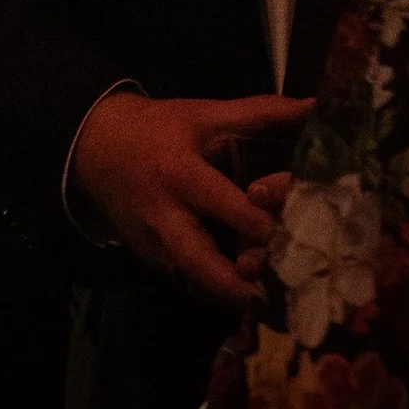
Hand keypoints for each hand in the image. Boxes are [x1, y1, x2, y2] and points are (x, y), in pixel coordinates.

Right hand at [71, 92, 312, 304]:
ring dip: (232, 296)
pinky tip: (247, 294)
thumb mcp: (204, 115)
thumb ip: (261, 113)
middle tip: (285, 296)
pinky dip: (216, 292)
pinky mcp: (149, 259)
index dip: (265, 226)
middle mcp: (163, 216)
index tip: (305, 238)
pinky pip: (186, 284)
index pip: (228, 207)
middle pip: (201, 264)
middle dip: (242, 286)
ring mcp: (152, 244)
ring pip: (193, 284)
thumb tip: (316, 105)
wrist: (92, 146)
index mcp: (179, 174)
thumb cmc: (156, 129)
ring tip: (274, 304)